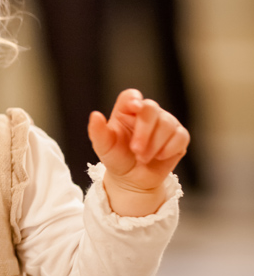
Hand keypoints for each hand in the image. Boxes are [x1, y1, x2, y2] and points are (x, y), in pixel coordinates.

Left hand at [87, 89, 188, 215]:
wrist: (132, 179)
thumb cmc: (117, 158)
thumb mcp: (103, 147)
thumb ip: (98, 132)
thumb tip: (95, 115)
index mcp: (126, 111)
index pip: (131, 96)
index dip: (134, 99)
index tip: (135, 107)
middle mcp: (147, 113)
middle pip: (151, 109)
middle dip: (144, 131)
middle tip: (136, 150)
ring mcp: (165, 123)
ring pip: (167, 124)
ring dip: (154, 144)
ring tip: (143, 158)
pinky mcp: (179, 136)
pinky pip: (181, 136)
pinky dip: (169, 148)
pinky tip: (159, 157)